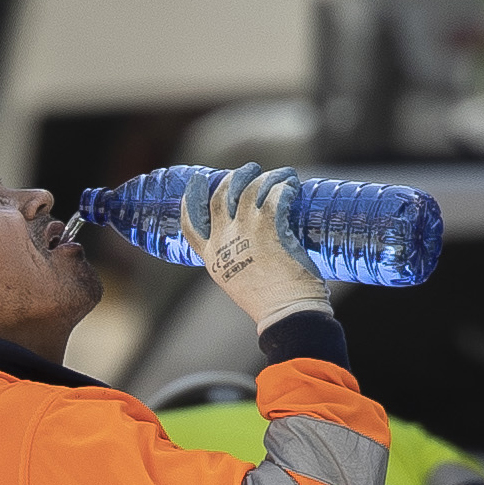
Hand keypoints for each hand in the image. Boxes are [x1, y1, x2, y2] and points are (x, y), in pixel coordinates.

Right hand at [181, 163, 331, 332]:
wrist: (285, 314)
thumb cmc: (268, 304)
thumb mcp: (238, 283)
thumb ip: (237, 261)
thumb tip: (251, 246)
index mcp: (211, 257)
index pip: (191, 222)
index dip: (191, 198)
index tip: (197, 182)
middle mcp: (223, 241)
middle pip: (221, 195)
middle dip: (234, 177)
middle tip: (250, 170)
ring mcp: (246, 232)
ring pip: (251, 190)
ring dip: (267, 177)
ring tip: (283, 175)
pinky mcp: (271, 227)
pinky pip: (276, 196)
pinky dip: (285, 187)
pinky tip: (293, 186)